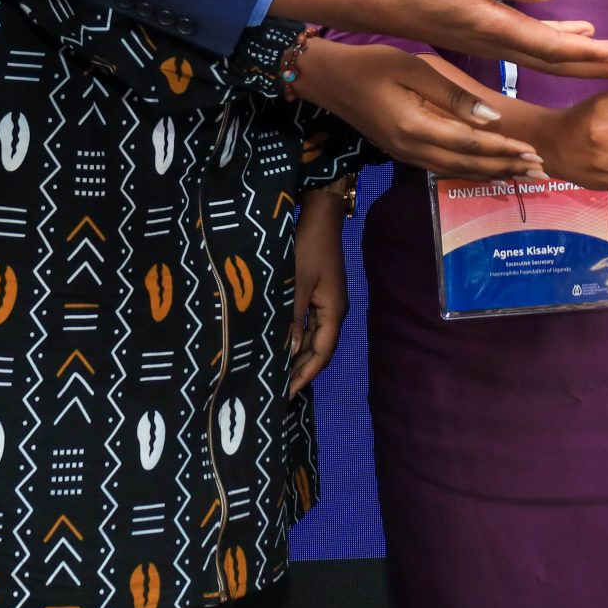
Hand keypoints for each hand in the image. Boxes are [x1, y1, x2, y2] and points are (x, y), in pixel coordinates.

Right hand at [274, 0, 607, 80]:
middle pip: (554, 61)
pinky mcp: (481, 38)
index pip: (552, 48)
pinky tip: (572, 38)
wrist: (377, 0)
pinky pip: (526, 50)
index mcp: (494, 27)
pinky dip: (554, 46)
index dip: (590, 55)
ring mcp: (488, 44)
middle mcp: (495, 43)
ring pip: (542, 58)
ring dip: (579, 61)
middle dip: (594, 66)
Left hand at [287, 183, 351, 396]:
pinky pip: (307, 323)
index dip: (304, 375)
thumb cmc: (307, 246)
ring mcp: (325, 301)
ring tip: (274, 372)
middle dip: (299, 370)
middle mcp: (332, 310)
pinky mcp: (316, 292)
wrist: (319, 213)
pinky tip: (278, 342)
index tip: (284, 394)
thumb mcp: (296, 283)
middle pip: (319, 349)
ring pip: (312, 337)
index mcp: (333, 311)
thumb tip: (290, 353)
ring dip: (296, 355)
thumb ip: (293, 319)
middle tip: (275, 389)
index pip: (321, 354)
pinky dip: (294, 337)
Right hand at [292, 40, 539, 179]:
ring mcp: (406, 155)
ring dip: (492, 174)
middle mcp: (412, 150)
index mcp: (417, 128)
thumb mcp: (414, 69)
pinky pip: (444, 168)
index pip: (472, 145)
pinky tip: (487, 171)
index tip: (534, 152)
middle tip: (540, 172)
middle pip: (469, 166)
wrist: (329, 80)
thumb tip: (493, 118)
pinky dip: (471, 172)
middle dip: (506, 169)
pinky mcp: (403, 153)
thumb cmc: (371, 65)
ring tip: (522, 176)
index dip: (505, 150)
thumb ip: (454, 96)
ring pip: (457, 172)